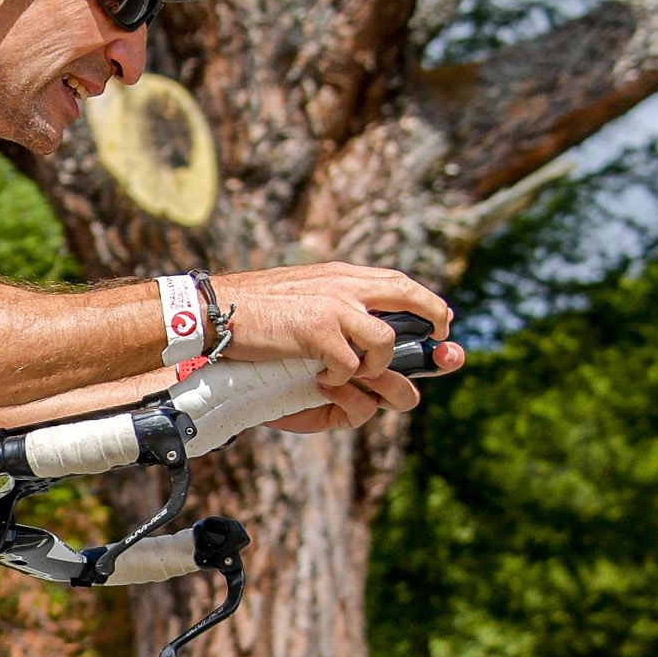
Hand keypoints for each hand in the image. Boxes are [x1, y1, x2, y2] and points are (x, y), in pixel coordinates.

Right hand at [204, 262, 458, 430]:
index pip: (398, 281)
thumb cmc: (252, 308)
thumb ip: (331, 300)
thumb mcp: (301, 293)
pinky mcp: (318, 333)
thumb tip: (352, 316)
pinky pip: (350, 365)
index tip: (440, 322)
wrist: (217, 310)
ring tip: (355, 374)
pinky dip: (340, 380)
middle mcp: (343, 286)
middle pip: (409, 296)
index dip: (426, 302)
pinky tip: (321, 380)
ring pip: (383, 341)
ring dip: (377, 366)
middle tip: (440, 342)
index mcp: (340, 276)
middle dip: (434, 319)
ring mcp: (333, 308)